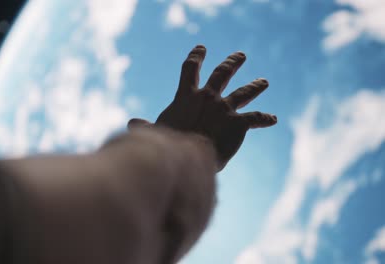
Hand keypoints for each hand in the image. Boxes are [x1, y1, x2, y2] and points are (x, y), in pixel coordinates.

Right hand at [128, 45, 276, 170]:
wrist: (188, 157)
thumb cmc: (168, 146)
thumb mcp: (155, 133)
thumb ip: (145, 126)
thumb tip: (132, 123)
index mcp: (187, 96)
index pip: (190, 69)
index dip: (195, 57)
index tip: (201, 48)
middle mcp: (208, 97)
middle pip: (222, 73)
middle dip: (232, 62)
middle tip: (241, 56)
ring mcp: (225, 109)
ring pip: (244, 91)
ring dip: (255, 85)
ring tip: (264, 82)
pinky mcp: (239, 123)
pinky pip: (256, 118)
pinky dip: (265, 118)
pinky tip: (273, 119)